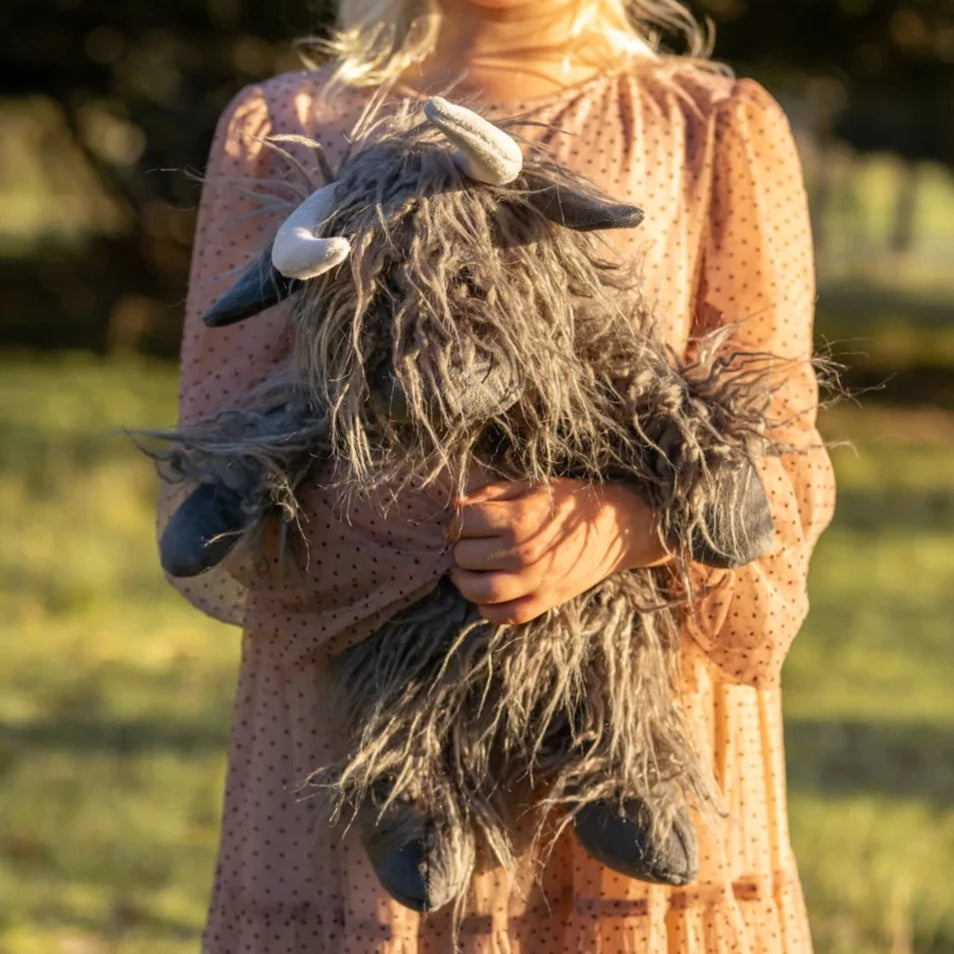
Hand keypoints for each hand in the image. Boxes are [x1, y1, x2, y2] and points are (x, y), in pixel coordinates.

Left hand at [446, 477, 670, 624]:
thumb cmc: (571, 502)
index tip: (463, 519)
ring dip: (464, 580)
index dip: (456, 520)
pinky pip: (501, 616)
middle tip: (467, 541)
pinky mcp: (544, 602)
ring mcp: (533, 582)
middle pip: (464, 557)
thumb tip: (454, 506)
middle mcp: (522, 553)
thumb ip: (490, 494)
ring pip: (477, 591)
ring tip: (469, 567)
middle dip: (459, 547)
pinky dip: (486, 607)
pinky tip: (489, 590)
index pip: (463, 523)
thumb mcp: (531, 486)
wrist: (616, 528)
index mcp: (519, 519)